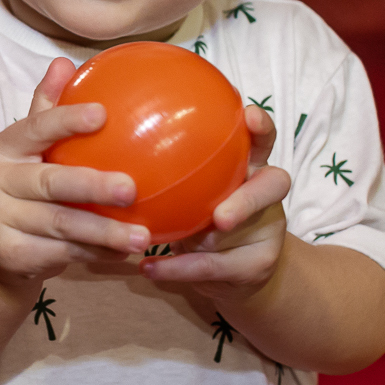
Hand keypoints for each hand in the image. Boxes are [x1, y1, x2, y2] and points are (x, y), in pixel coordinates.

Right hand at [0, 58, 150, 288]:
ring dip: (105, 232)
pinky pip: (62, 253)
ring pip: (60, 226)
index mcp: (2, 147)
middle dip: (92, 186)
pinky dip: (96, 254)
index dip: (66, 121)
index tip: (103, 114)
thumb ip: (48, 109)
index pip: (34, 128)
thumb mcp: (30, 148)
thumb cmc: (24, 187)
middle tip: (131, 188)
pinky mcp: (9, 254)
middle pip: (49, 182)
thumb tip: (64, 62)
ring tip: (144, 237)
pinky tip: (125, 254)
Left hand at [139, 106, 290, 302]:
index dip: (261, 127)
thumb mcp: (188, 187)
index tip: (249, 114)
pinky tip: (149, 269)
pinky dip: (178, 269)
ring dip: (214, 241)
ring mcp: (265, 230)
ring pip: (248, 233)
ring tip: (183, 243)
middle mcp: (262, 193)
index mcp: (247, 166)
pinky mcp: (255, 264)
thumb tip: (110, 143)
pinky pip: (213, 267)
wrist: (233, 270)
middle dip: (248, 199)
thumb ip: (164, 166)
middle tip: (221, 217)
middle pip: (274, 185)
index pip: (262, 140)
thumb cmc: (200, 213)